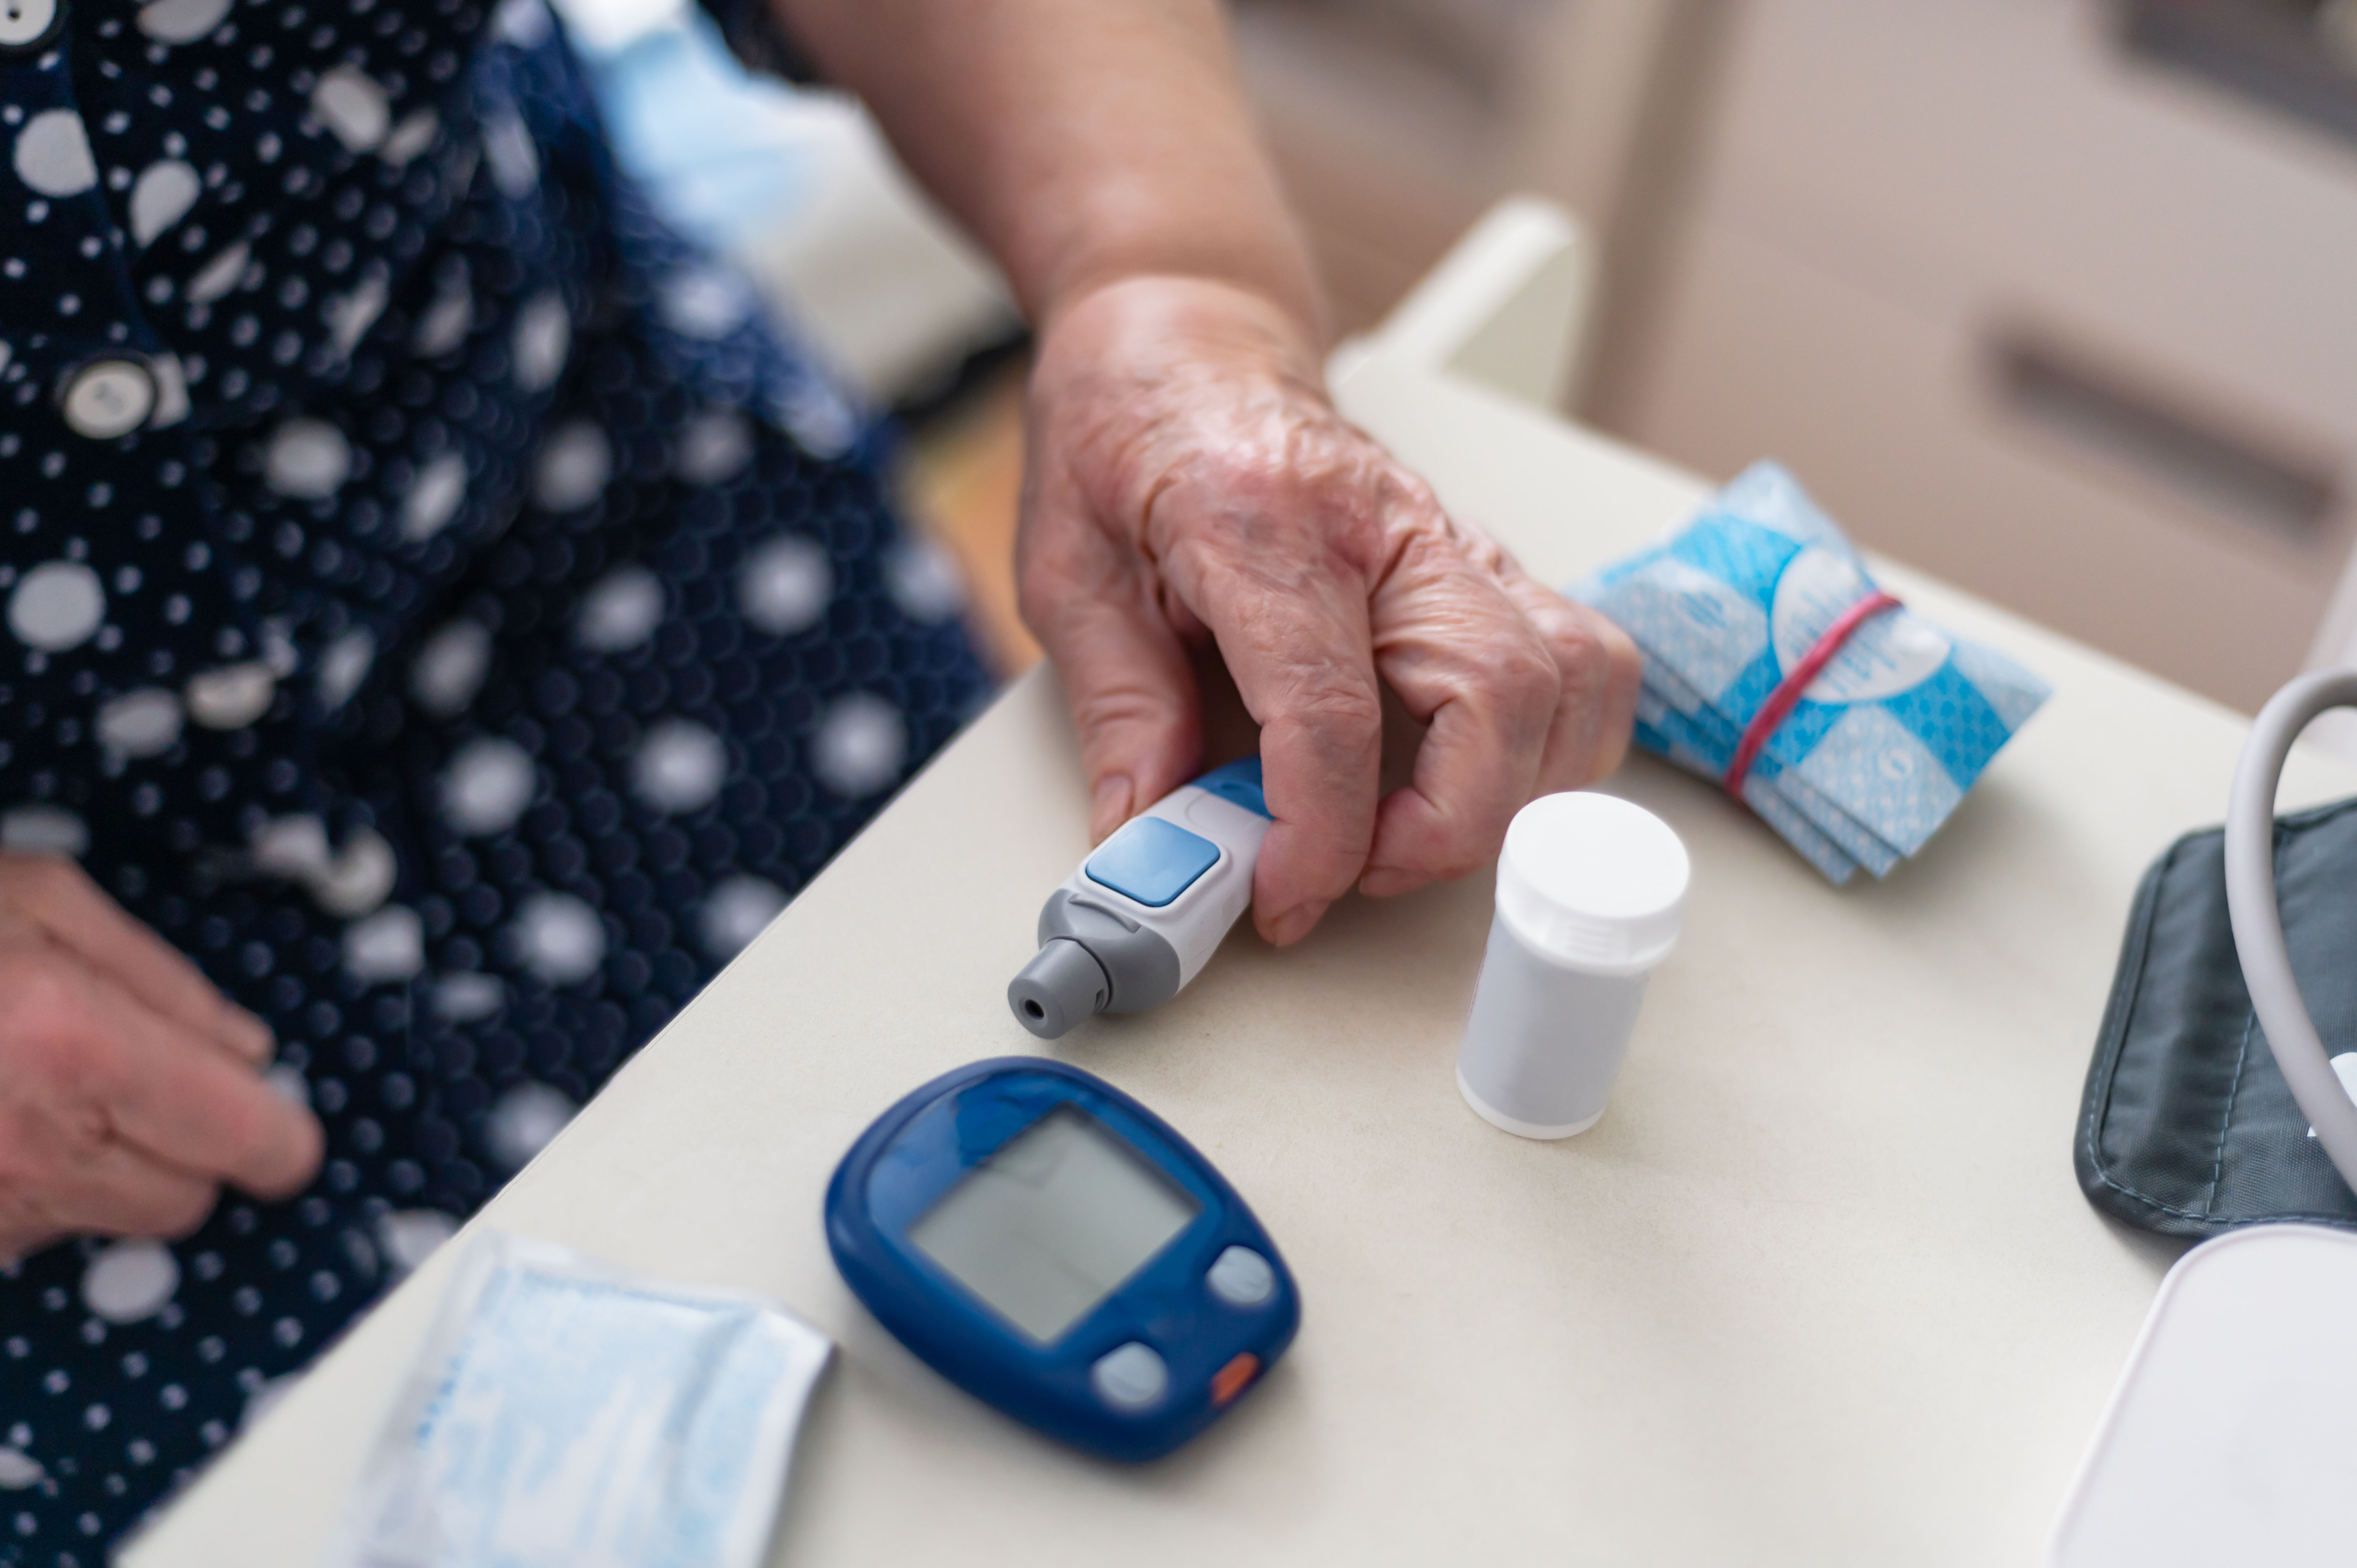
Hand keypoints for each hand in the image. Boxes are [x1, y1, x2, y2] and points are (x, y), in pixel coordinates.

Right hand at [0, 855, 322, 1260]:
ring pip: (108, 1219)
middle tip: (130, 1080)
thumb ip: (164, 982)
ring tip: (27, 1083)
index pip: (245, 1137)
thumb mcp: (39, 897)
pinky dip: (30, 1186)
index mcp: (74, 1039)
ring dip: (100, 1165)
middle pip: (187, 1198)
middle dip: (184, 1146)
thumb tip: (251, 1057)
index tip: (280, 1127)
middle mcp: (32, 1140)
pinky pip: (28, 1234)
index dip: (278, 1137)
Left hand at [1018, 275, 1641, 945]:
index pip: (1329, 710)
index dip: (1318, 835)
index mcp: (1262, 519)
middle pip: (1499, 692)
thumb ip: (1116, 710)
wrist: (1184, 332)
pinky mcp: (1482, 559)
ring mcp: (1451, 536)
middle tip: (1361, 870)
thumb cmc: (1125, 429)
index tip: (1282, 893)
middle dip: (1448, 827)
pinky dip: (1551, 743)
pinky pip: (1576, 659)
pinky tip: (1473, 780)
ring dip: (1519, 791)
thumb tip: (1149, 837)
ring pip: (1573, 677)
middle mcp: (1384, 524)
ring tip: (1415, 834)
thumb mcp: (1068, 568)